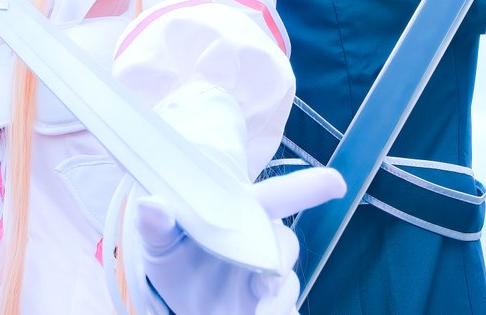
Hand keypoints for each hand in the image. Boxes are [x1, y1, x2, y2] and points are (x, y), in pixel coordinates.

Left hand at [136, 167, 345, 314]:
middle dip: (278, 265)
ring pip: (286, 286)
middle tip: (264, 285)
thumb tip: (150, 204)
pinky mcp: (271, 306)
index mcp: (242, 214)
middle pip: (285, 246)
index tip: (335, 183)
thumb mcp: (160, 241)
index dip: (309, 186)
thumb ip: (157, 224)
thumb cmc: (177, 257)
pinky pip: (286, 310)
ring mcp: (269, 278)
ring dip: (275, 303)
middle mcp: (263, 242)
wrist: (181, 300)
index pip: (277, 195)